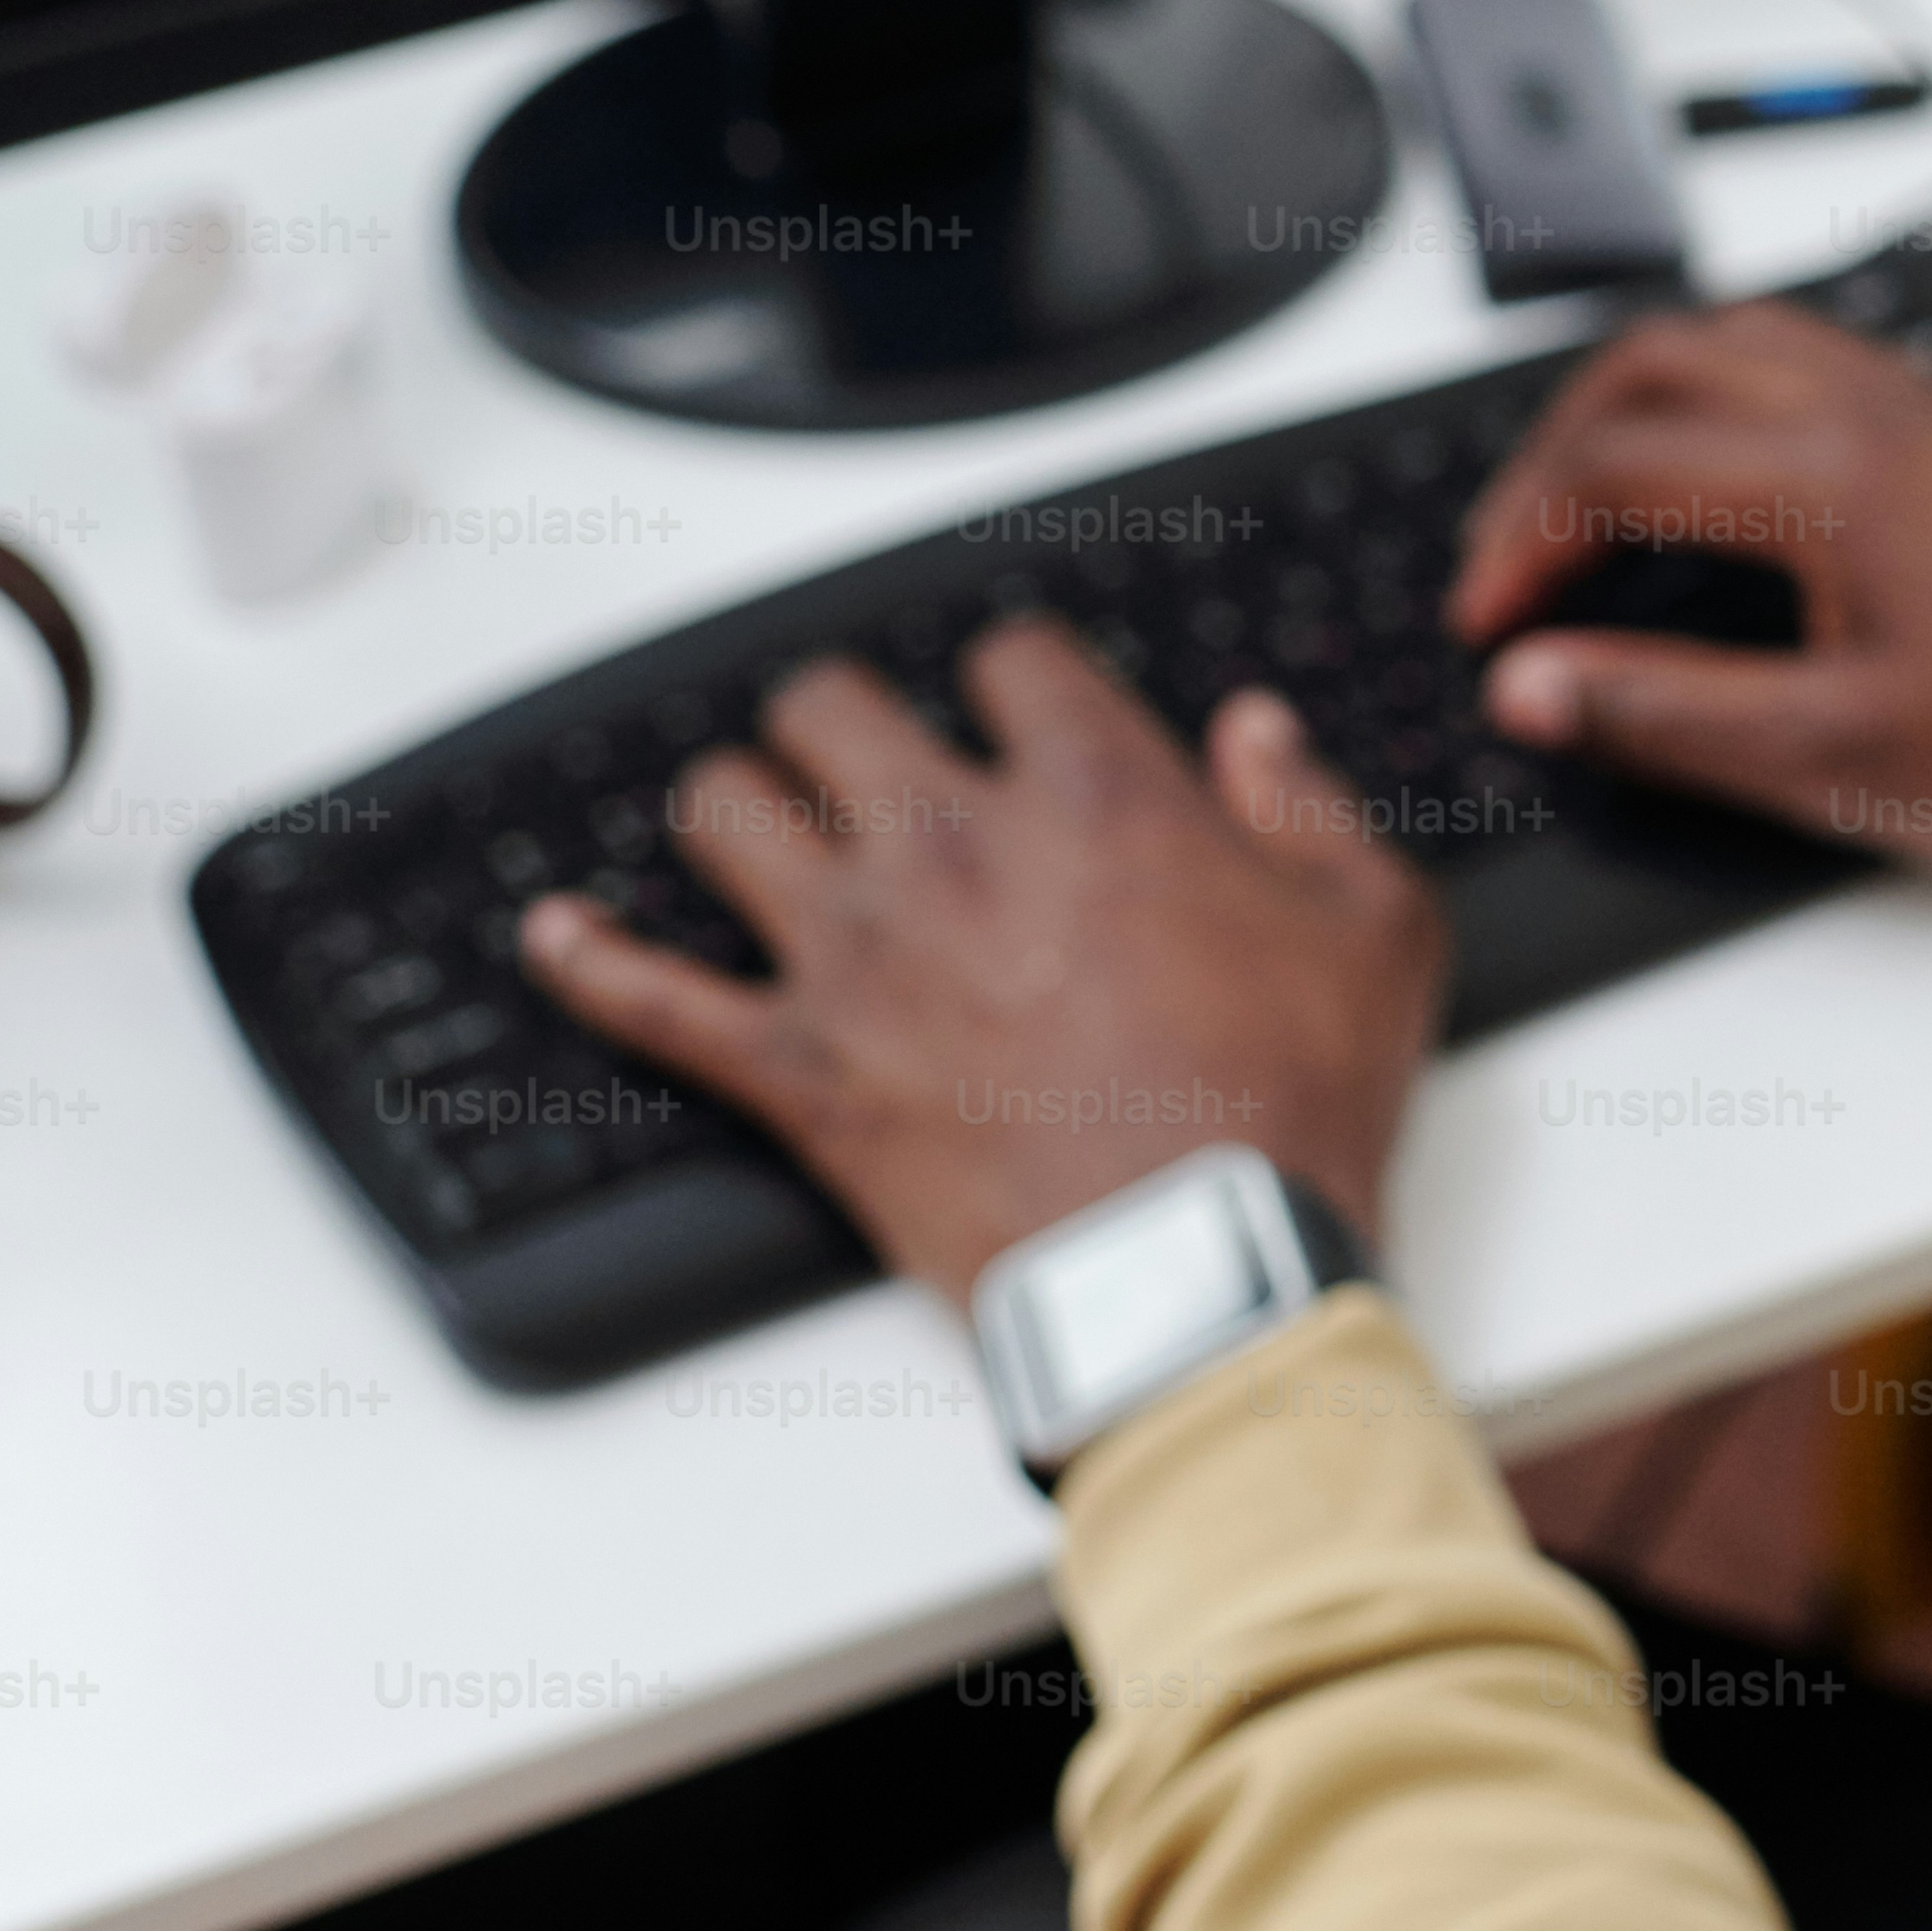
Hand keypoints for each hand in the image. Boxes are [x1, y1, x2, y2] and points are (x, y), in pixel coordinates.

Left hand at [517, 625, 1449, 1305]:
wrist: (1192, 1272)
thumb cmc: (1287, 1104)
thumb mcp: (1374, 928)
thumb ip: (1311, 808)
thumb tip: (1256, 736)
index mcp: (1096, 793)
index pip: (1008, 659)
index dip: (1015, 678)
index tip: (1023, 713)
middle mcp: (953, 846)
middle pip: (828, 708)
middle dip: (847, 720)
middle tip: (872, 757)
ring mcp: (856, 954)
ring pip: (724, 813)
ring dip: (739, 808)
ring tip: (760, 827)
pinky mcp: (797, 1066)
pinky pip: (646, 999)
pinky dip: (588, 961)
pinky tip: (557, 934)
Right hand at [1445, 301, 1931, 881]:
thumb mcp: (1842, 759)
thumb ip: (1669, 715)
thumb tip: (1534, 685)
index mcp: (1834, 478)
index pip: (1615, 464)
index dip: (1521, 540)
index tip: (1491, 622)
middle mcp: (1880, 411)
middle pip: (1660, 362)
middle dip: (1557, 448)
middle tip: (1514, 548)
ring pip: (1744, 337)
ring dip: (1646, 402)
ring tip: (1594, 501)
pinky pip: (1822, 365)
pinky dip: (1735, 398)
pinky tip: (1731, 490)